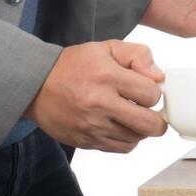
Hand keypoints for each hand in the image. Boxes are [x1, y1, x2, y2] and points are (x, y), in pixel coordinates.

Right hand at [26, 40, 166, 152]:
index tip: (147, 89)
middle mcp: (100, 104)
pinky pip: (119, 148)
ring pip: (135, 139)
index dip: (154, 92)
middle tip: (151, 111)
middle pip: (148, 124)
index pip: (151, 94)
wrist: (36, 85)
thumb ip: (138, 55)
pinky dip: (126, 139)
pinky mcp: (85, 141)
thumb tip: (159, 77)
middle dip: (157, 119)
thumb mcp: (107, 47)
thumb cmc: (74, 64)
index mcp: (107, 77)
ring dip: (140, 129)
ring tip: (133, 117)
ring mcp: (92, 126)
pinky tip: (120, 126)